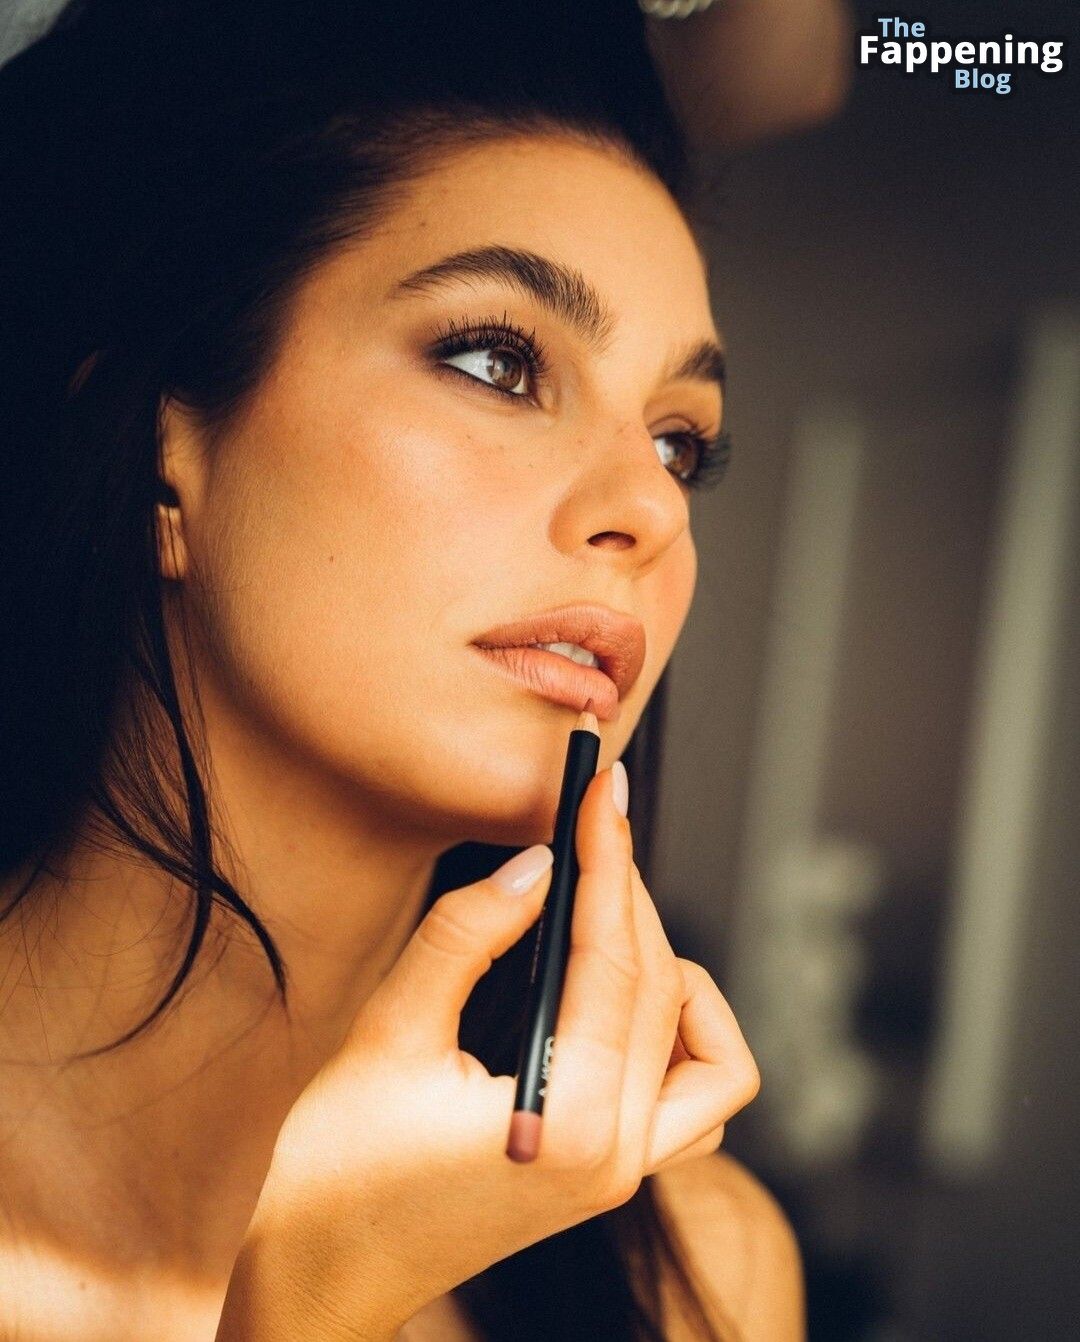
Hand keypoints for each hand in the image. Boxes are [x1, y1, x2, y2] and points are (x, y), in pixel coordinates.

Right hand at [216, 766, 758, 1340]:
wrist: (322, 1278)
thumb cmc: (336, 1171)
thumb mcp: (387, 1034)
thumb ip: (468, 936)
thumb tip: (537, 864)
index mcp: (570, 1120)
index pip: (614, 958)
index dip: (608, 861)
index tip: (599, 789)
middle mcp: (618, 1154)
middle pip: (663, 988)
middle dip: (629, 894)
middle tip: (591, 826)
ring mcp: (623, 1173)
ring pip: (705, 1051)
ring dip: (670, 971)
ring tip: (604, 919)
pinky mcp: (610, 1174)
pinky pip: (693, 1103)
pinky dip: (679, 1040)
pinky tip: (618, 1002)